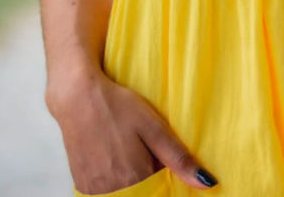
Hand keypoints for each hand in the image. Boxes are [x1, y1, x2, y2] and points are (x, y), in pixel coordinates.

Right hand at [56, 71, 217, 191]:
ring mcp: (94, 188)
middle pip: (140, 192)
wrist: (77, 96)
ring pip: (122, 192)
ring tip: (125, 147)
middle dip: (146, 175)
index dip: (163, 173)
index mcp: (134, 177)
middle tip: (141, 147)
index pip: (159, 189)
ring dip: (128, 177)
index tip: (159, 155)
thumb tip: (206, 183)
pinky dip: (112, 178)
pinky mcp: (81, 182)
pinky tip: (111, 153)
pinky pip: (103, 189)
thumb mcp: (153, 126)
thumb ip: (178, 158)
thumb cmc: (116, 105)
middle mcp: (112, 189)